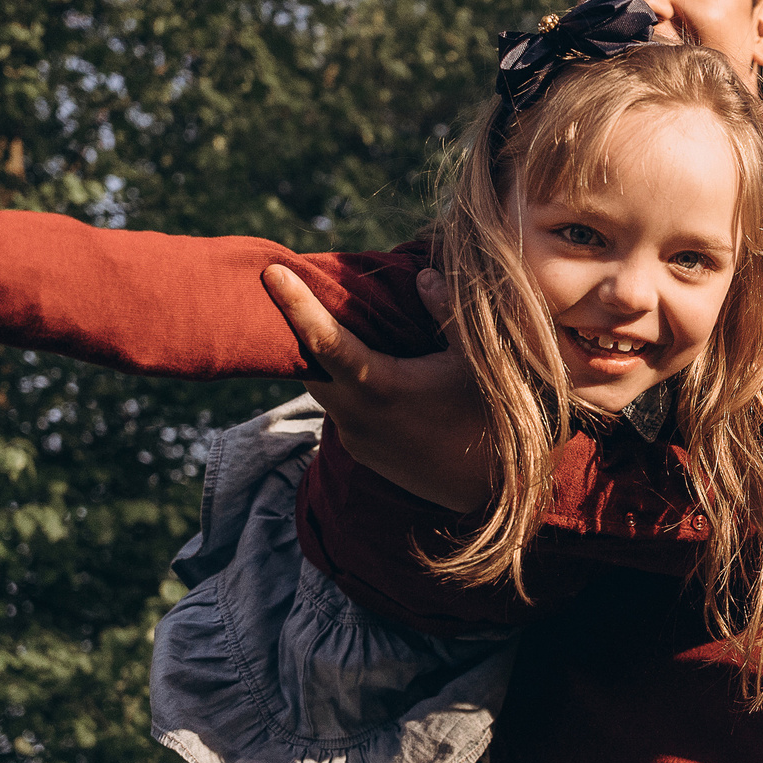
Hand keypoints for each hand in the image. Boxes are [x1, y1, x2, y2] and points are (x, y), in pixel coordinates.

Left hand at [261, 265, 498, 512]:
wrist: (491, 490)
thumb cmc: (488, 418)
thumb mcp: (475, 358)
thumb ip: (446, 312)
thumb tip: (424, 276)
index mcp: (379, 386)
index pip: (323, 340)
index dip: (294, 304)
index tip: (271, 272)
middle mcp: (356, 416)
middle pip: (310, 363)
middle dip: (302, 328)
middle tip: (304, 289)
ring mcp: (355, 438)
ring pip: (324, 388)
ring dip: (326, 361)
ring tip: (343, 329)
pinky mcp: (361, 453)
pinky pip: (341, 410)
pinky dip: (345, 387)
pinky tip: (372, 373)